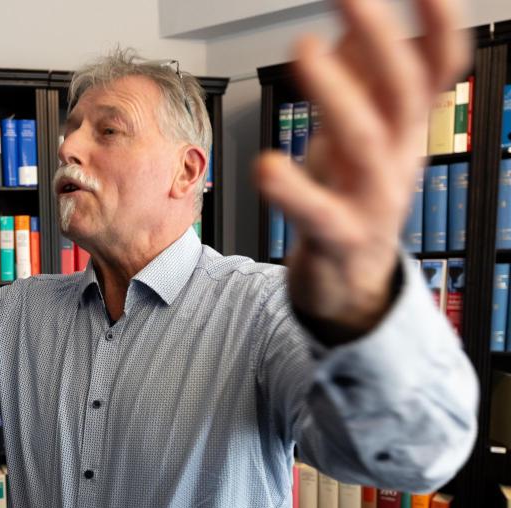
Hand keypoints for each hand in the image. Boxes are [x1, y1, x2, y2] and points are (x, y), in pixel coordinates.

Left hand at [257, 0, 470, 341]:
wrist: (349, 284)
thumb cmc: (348, 199)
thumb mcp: (358, 135)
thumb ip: (357, 84)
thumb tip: (349, 29)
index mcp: (403, 130)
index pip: (435, 71)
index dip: (438, 27)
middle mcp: (395, 159)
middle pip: (401, 93)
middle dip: (380, 39)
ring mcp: (371, 200)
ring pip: (363, 141)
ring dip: (337, 91)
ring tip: (306, 49)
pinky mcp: (337, 239)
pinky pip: (318, 213)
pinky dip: (292, 189)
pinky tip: (266, 165)